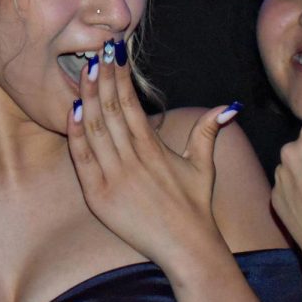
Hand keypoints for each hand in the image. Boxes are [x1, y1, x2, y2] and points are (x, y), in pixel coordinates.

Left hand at [66, 40, 235, 261]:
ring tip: (83, 71)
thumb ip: (207, 132)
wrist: (188, 249)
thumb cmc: (195, 207)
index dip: (121, 76)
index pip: (131, 103)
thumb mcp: (203, 166)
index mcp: (154, 148)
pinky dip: (76, 135)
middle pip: (111, 110)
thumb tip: (230, 106)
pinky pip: (83, 159)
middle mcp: (133, 159)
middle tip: (96, 51)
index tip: (114, 53)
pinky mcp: (99, 197)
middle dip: (102, 78)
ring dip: (87, 98)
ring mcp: (114, 178)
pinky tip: (72, 111)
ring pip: (96, 129)